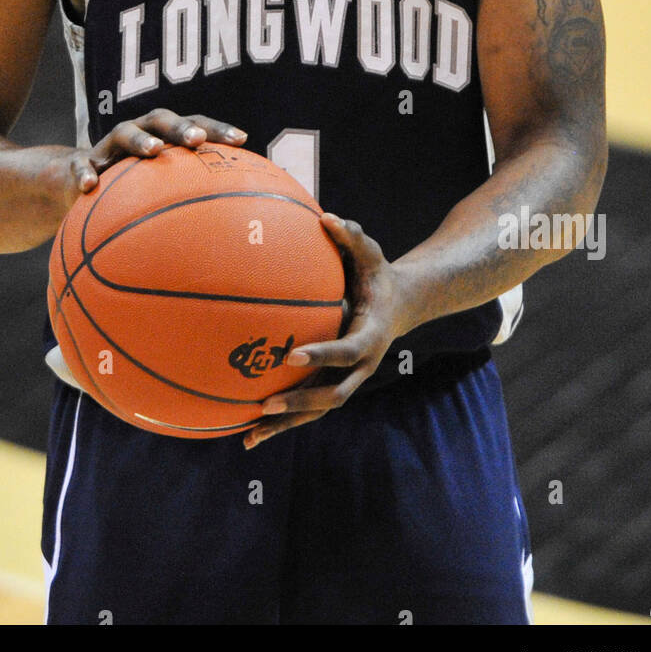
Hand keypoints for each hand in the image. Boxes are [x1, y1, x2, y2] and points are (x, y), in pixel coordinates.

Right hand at [53, 108, 246, 218]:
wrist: (74, 182)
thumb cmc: (130, 188)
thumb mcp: (158, 190)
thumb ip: (190, 199)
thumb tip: (233, 232)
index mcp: (163, 136)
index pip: (195, 125)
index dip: (218, 129)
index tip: (242, 140)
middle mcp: (138, 133)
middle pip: (161, 120)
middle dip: (180, 127)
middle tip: (198, 140)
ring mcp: (107, 146)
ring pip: (123, 133)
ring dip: (139, 140)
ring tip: (154, 150)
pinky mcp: (80, 163)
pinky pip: (80, 166)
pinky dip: (85, 173)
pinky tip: (89, 186)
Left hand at [242, 213, 415, 448]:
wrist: (401, 304)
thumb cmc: (379, 274)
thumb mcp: (371, 253)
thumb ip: (352, 236)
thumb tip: (327, 216)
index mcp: (370, 336)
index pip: (346, 352)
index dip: (321, 355)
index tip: (290, 355)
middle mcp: (362, 366)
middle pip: (333, 396)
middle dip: (300, 402)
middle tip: (266, 404)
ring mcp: (350, 380)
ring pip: (318, 412)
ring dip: (287, 425)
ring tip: (249, 435)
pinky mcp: (336, 383)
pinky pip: (309, 408)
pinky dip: (284, 422)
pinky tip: (249, 430)